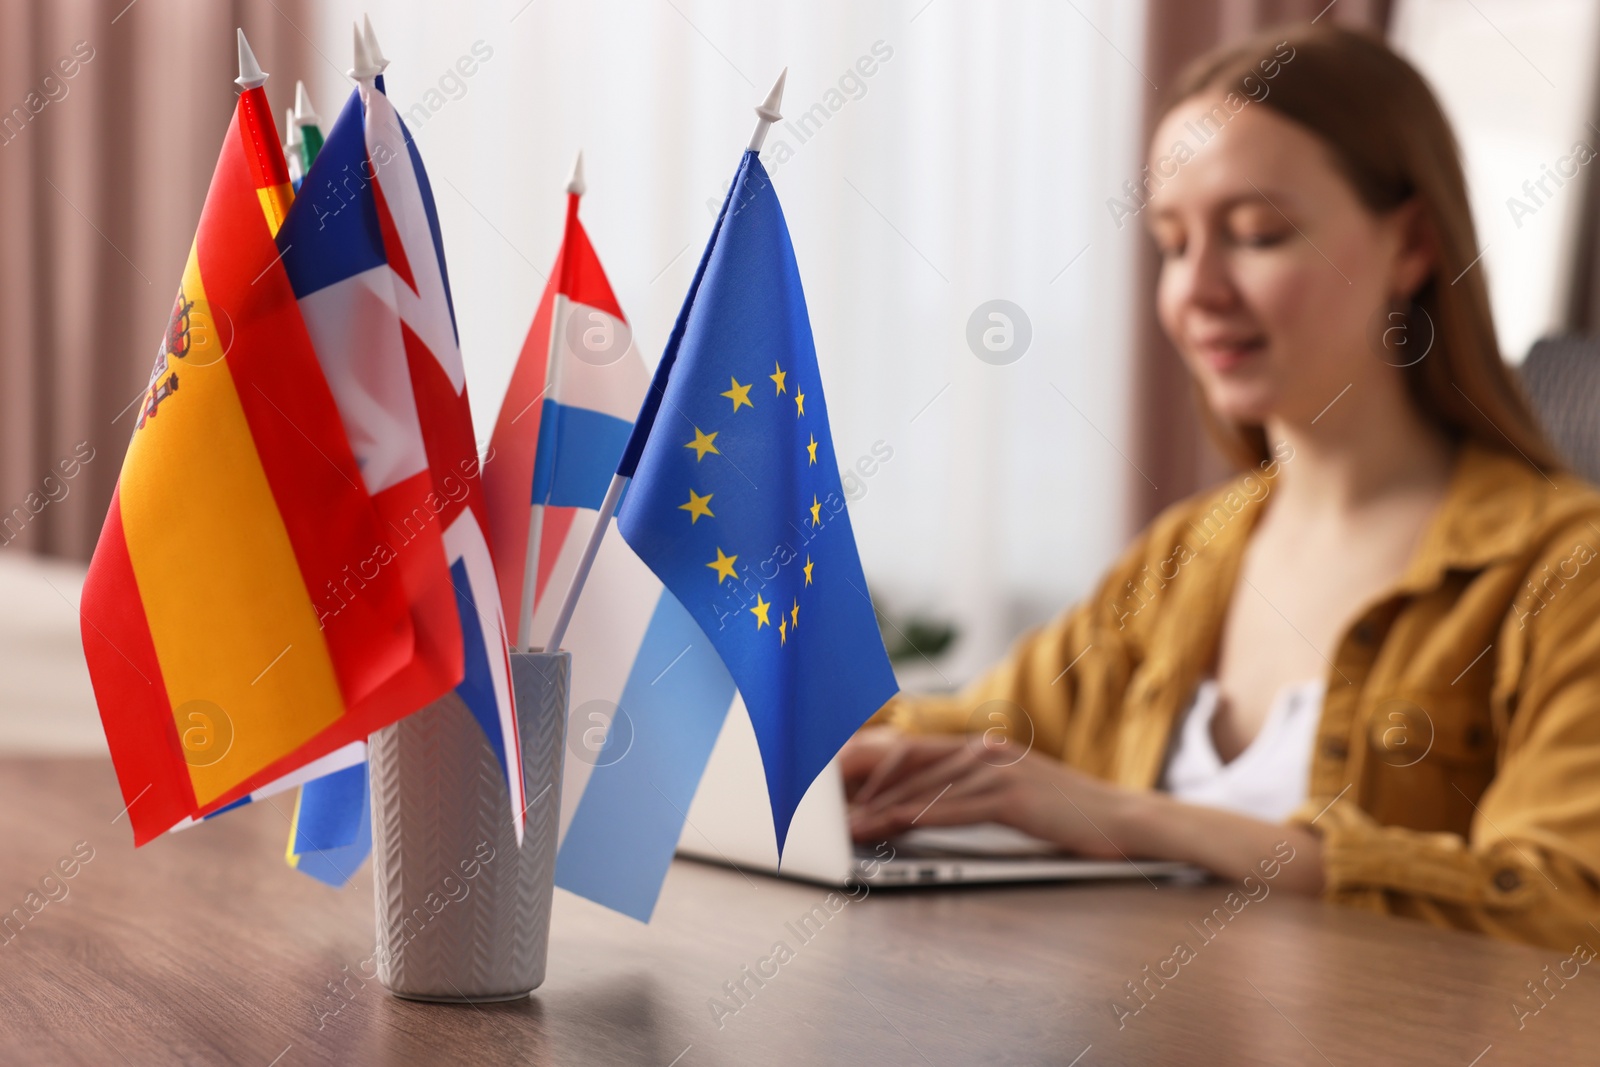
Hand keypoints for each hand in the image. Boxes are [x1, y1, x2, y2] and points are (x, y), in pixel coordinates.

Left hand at [841, 727, 1141, 858]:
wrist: (1126, 819)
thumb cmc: (1066, 813)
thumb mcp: (1011, 791)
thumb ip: (970, 789)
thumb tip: (920, 801)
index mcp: (979, 747)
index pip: (909, 746)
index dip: (865, 759)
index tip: (829, 777)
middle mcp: (983, 750)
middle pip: (904, 756)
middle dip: (858, 776)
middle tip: (820, 796)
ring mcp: (997, 769)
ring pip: (922, 784)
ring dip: (878, 805)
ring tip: (845, 825)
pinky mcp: (1012, 796)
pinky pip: (952, 806)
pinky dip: (914, 817)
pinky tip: (889, 828)